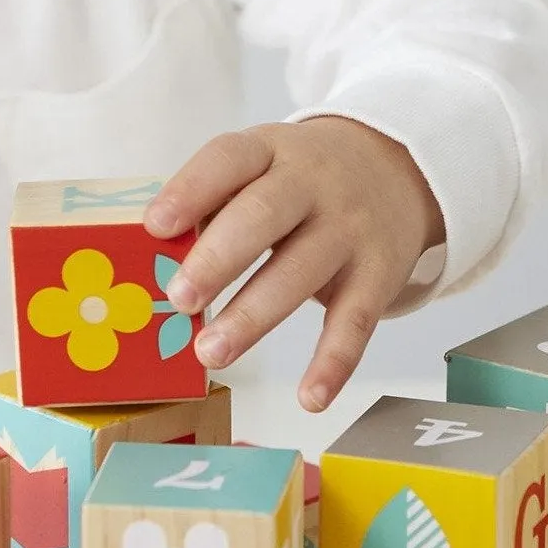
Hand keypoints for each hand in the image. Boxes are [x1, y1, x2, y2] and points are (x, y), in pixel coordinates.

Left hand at [144, 118, 444, 412]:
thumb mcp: (261, 165)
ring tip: (211, 352)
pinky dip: (334, 362)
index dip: (190, 191)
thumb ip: (213, 203)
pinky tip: (310, 397)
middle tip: (179, 299)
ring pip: (300, 273)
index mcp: (270, 150)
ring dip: (253, 317)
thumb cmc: (300, 179)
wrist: (395, 169)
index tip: (155, 226)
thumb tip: (153, 262)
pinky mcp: (378, 273)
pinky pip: (356, 321)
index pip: (228, 160)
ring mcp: (349, 228)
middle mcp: (313, 184)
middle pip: (264, 215)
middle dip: (218, 259)